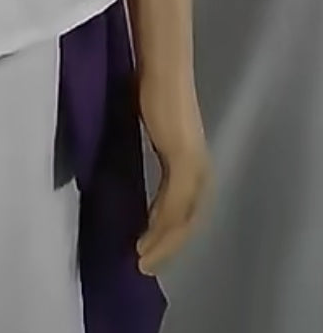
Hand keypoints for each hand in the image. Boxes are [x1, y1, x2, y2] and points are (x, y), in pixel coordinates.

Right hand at [135, 70, 213, 275]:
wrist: (162, 67)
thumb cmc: (150, 86)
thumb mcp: (150, 126)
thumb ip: (149, 146)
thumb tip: (134, 165)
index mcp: (191, 159)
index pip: (187, 207)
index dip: (170, 232)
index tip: (148, 249)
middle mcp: (199, 166)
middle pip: (190, 220)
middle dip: (168, 246)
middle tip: (145, 266)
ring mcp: (194, 164)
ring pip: (183, 218)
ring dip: (164, 243)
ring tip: (141, 260)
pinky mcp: (184, 160)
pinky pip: (174, 204)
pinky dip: (160, 226)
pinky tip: (145, 239)